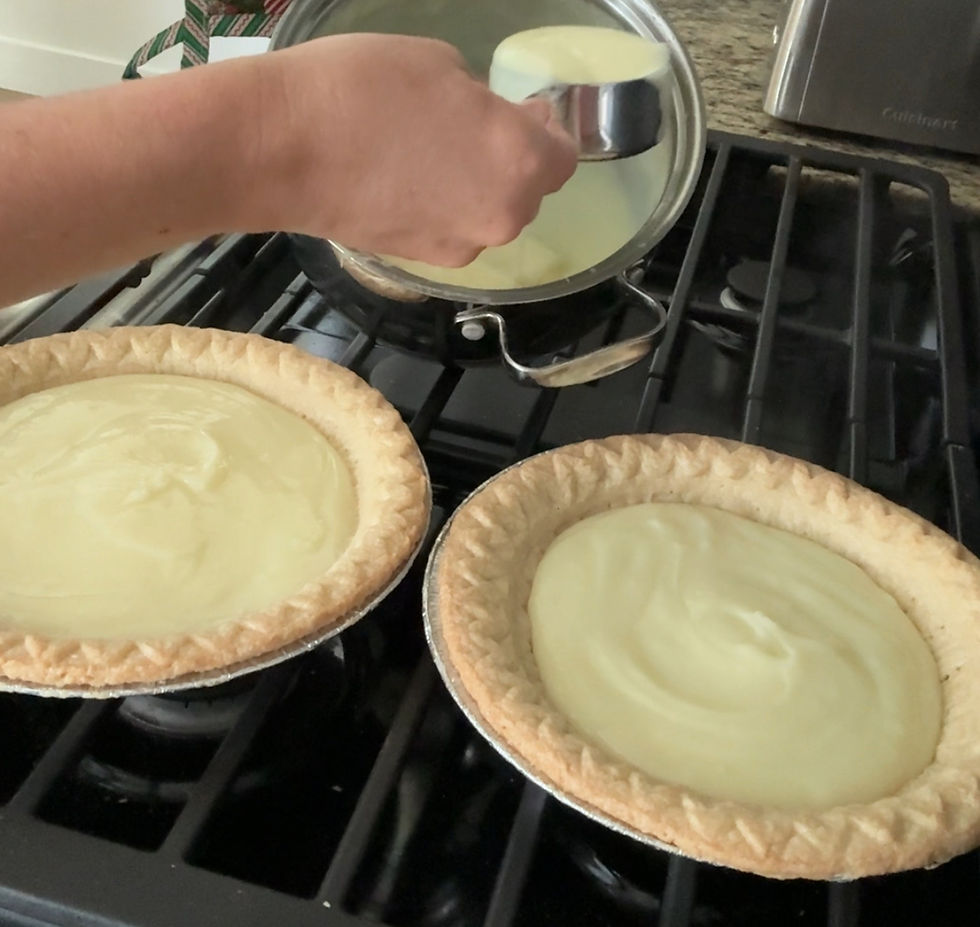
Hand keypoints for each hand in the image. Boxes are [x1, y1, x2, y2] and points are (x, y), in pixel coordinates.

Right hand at [256, 34, 577, 265]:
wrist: (282, 150)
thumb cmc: (362, 89)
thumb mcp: (438, 64)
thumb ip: (481, 103)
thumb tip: (482, 124)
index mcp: (519, 162)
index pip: (564, 157)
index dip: (547, 132)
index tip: (525, 112)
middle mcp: (501, 216)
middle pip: (527, 192)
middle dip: (511, 161)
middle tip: (472, 129)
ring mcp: (460, 246)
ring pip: (487, 215)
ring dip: (475, 188)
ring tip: (431, 155)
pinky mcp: (420, 262)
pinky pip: (450, 229)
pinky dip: (441, 208)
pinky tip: (404, 180)